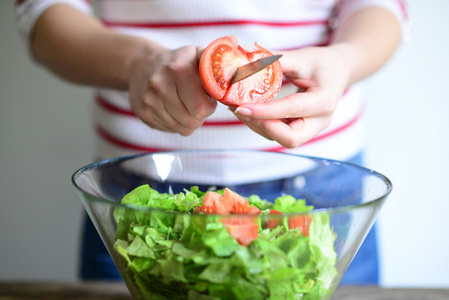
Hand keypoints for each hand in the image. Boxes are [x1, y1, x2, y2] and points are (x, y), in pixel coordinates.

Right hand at [128, 45, 216, 135]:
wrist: (142, 64)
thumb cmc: (179, 62)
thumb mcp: (198, 54)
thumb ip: (218, 60)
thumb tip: (237, 53)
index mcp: (178, 70)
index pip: (201, 109)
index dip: (209, 107)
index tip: (207, 98)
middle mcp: (160, 85)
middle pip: (192, 122)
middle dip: (200, 116)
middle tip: (197, 103)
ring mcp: (149, 100)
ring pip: (182, 129)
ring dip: (189, 121)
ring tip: (185, 105)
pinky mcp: (143, 112)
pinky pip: (169, 130)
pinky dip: (175, 123)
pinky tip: (172, 108)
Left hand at [233, 46, 350, 147]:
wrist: (337, 71)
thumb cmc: (322, 63)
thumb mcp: (302, 56)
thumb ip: (275, 60)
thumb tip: (245, 61)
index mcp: (324, 102)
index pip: (290, 111)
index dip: (264, 111)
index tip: (241, 106)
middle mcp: (319, 122)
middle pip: (289, 138)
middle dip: (262, 125)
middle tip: (239, 109)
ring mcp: (310, 129)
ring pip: (279, 138)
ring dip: (256, 124)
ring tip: (236, 106)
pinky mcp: (299, 130)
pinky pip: (277, 133)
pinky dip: (259, 123)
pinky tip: (245, 109)